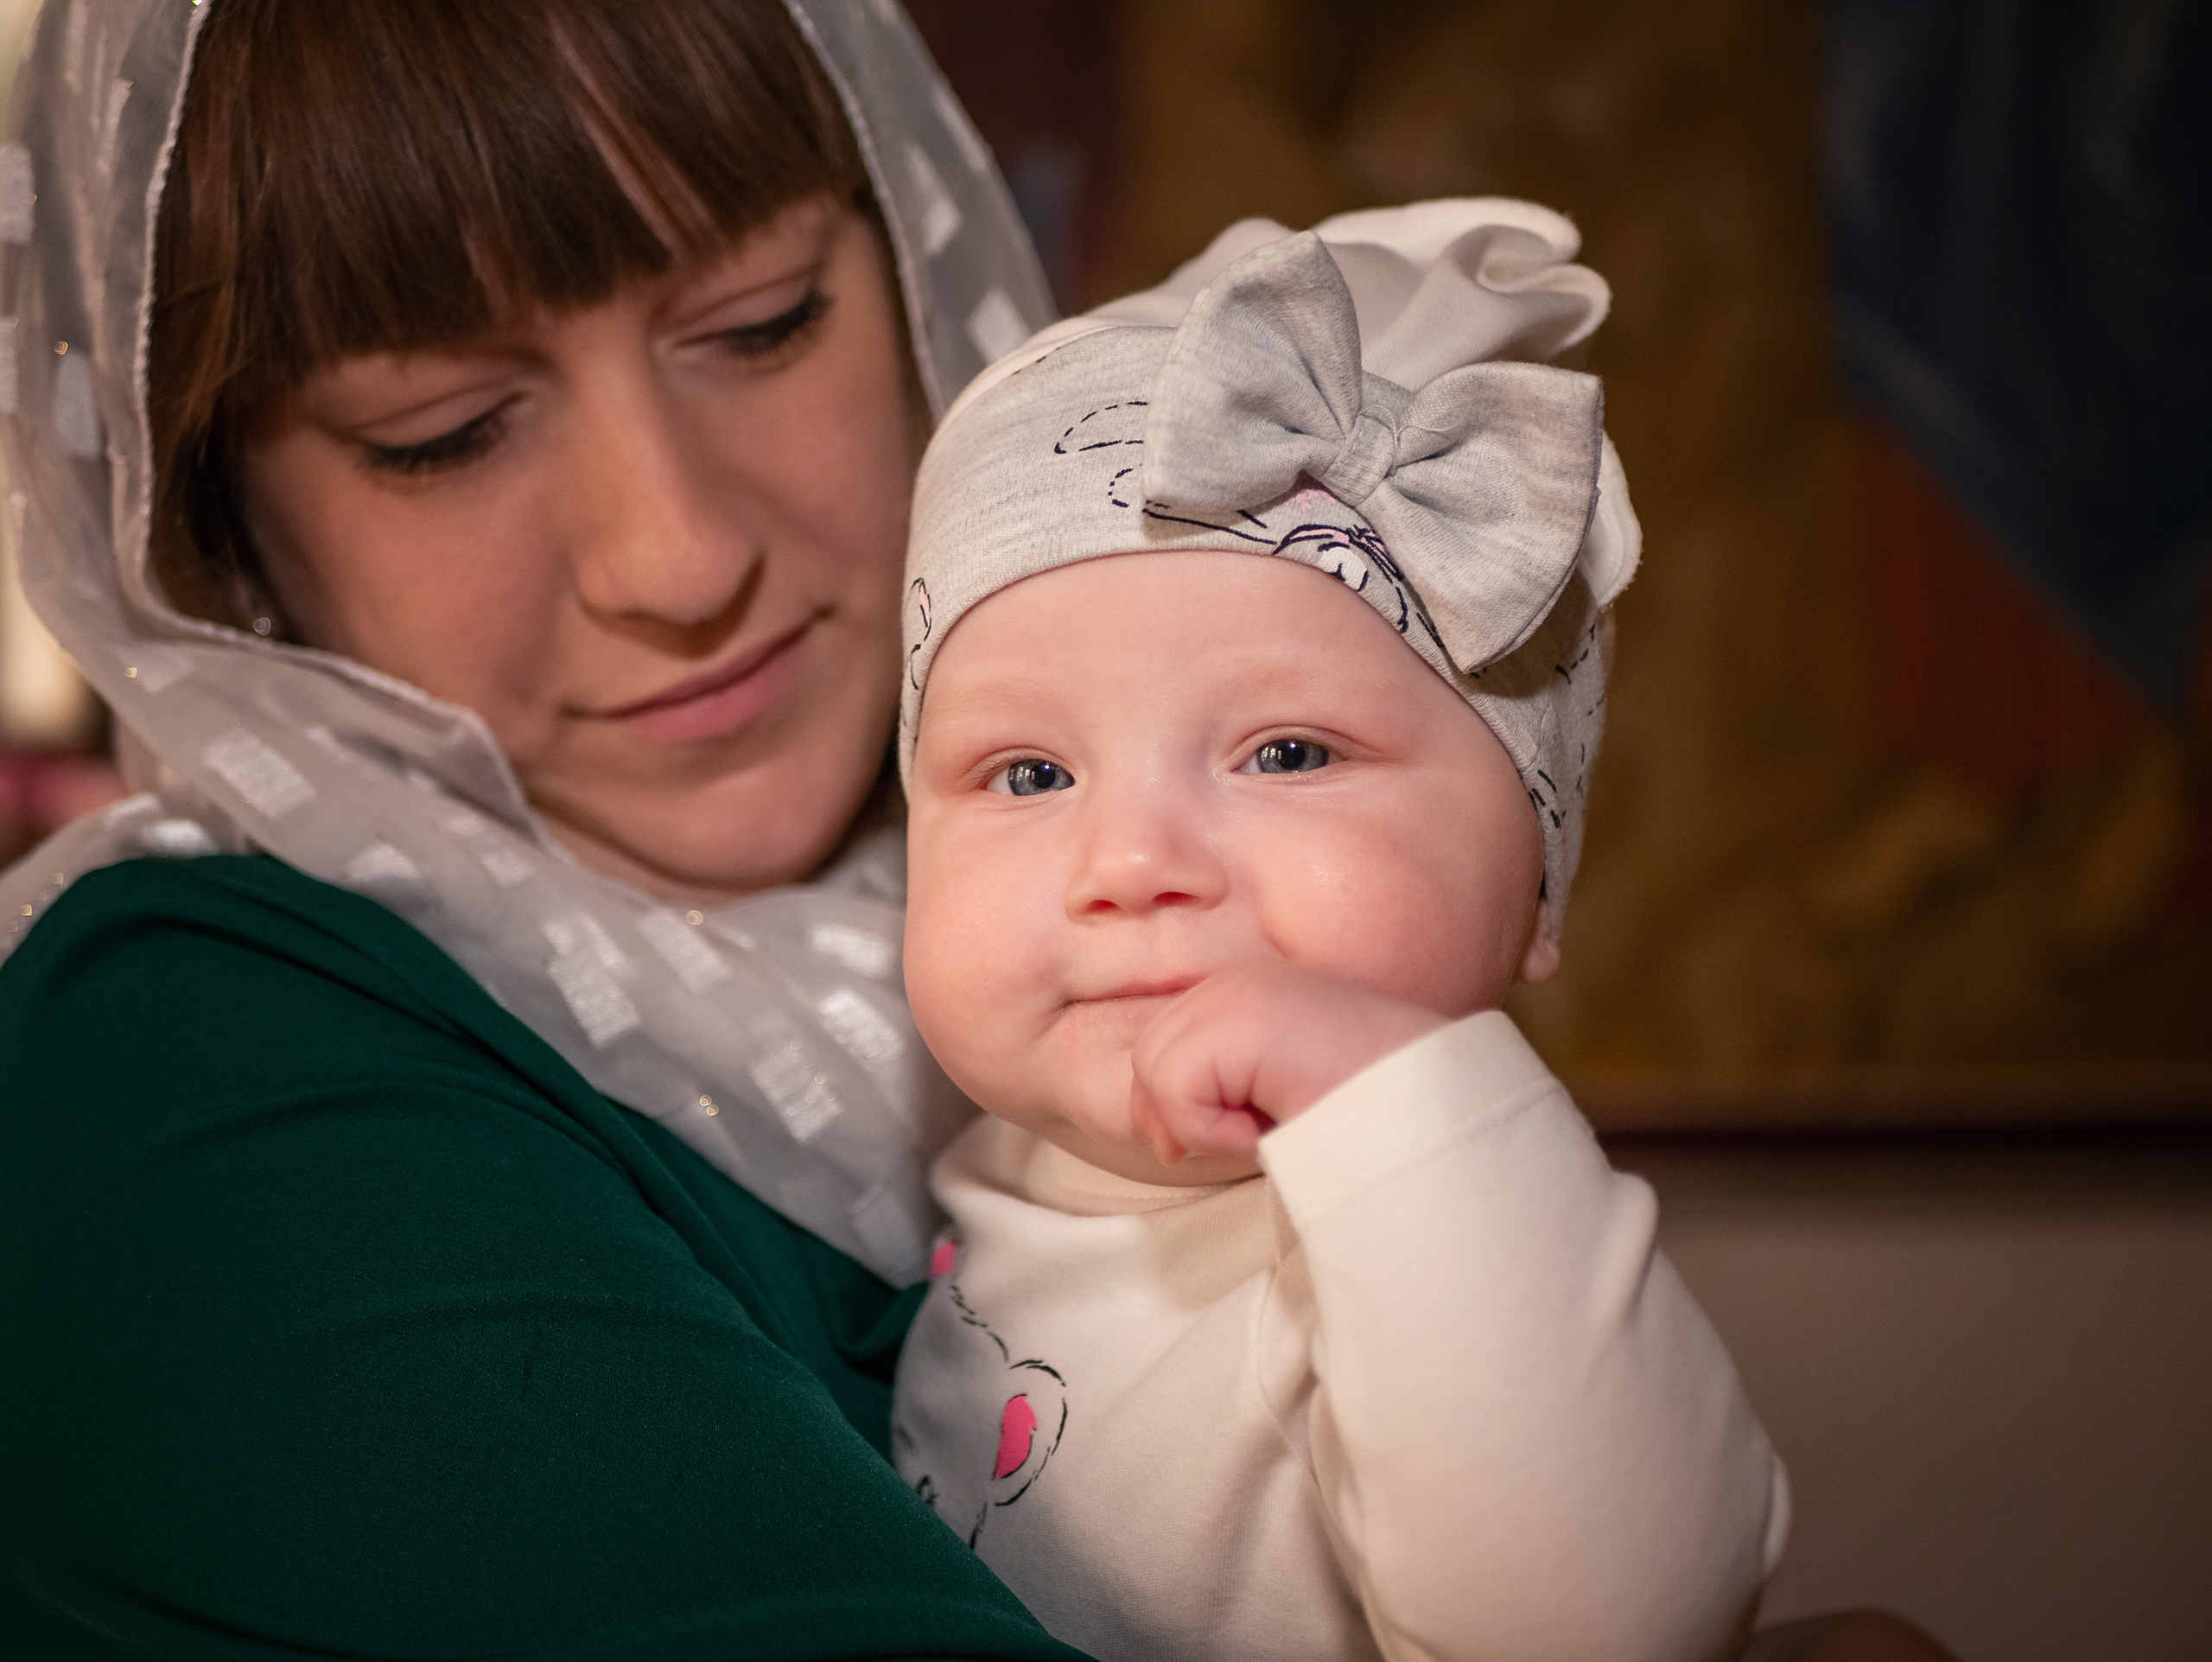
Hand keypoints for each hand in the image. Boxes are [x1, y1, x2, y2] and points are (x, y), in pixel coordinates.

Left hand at [1127, 962, 1450, 1165]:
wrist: (1429, 1112)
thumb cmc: (1362, 1121)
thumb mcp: (1271, 1107)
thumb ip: (1212, 1103)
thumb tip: (1158, 1140)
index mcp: (1248, 993)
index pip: (1167, 1051)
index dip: (1188, 1106)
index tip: (1251, 1128)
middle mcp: (1237, 980)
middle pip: (1148, 1059)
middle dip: (1191, 1116)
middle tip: (1264, 1128)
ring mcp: (1236, 991)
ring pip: (1153, 1074)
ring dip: (1208, 1126)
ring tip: (1274, 1121)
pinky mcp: (1238, 1018)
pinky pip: (1173, 1090)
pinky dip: (1214, 1130)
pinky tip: (1271, 1122)